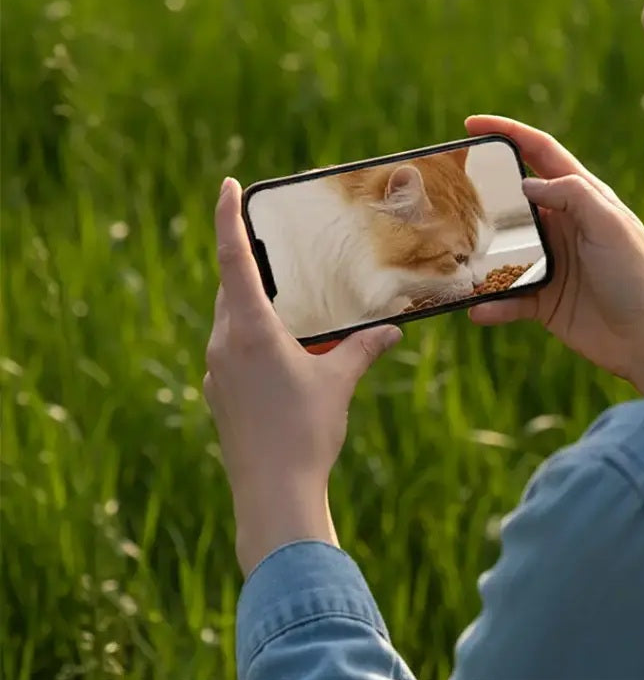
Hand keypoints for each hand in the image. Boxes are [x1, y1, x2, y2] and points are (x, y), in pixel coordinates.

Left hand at [203, 177, 401, 576]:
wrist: (271, 495)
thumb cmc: (305, 433)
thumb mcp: (339, 382)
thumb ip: (364, 348)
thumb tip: (391, 329)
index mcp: (250, 329)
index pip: (234, 259)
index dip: (228, 218)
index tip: (228, 185)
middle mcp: (224, 343)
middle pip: (231, 287)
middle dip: (250, 265)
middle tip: (277, 249)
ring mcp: (216, 370)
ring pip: (230, 319)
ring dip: (253, 303)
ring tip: (288, 303)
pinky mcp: (219, 393)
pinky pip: (231, 348)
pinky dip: (251, 335)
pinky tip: (281, 352)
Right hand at [465, 116, 643, 394]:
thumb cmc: (637, 274)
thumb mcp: (610, 224)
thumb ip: (572, 194)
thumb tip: (526, 182)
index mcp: (581, 197)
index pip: (539, 152)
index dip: (508, 133)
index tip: (472, 124)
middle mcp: (562, 225)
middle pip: (512, 199)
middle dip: (480, 192)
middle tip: (446, 189)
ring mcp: (550, 262)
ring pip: (502, 249)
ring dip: (478, 252)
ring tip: (448, 250)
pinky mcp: (543, 300)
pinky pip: (508, 298)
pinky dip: (492, 304)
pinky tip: (477, 308)